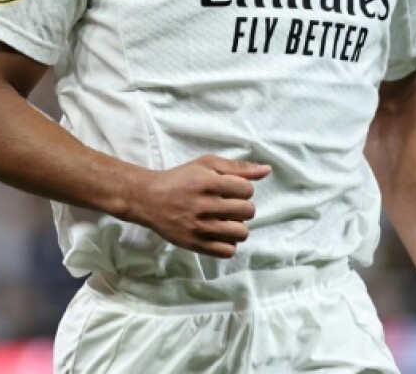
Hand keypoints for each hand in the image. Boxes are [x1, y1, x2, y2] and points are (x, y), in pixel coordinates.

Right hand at [128, 156, 269, 258]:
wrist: (148, 199)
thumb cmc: (181, 179)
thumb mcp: (207, 164)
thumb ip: (238, 167)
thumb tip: (267, 170)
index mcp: (208, 183)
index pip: (247, 190)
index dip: (243, 189)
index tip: (231, 190)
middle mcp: (204, 206)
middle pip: (247, 212)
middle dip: (242, 207)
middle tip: (228, 206)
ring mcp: (199, 227)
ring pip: (241, 233)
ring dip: (238, 227)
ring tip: (226, 221)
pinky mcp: (194, 244)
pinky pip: (227, 251)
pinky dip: (228, 243)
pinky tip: (219, 233)